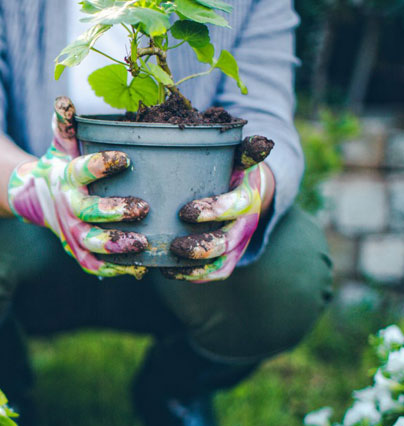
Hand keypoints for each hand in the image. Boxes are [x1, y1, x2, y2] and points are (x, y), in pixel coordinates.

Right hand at [7, 97, 149, 278]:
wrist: (36, 198)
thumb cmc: (61, 166)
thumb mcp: (62, 144)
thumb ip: (66, 124)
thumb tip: (64, 99)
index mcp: (68, 178)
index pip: (83, 170)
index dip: (102, 165)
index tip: (126, 158)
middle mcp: (68, 207)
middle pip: (89, 212)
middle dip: (114, 212)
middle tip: (142, 207)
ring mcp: (72, 232)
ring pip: (92, 243)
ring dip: (117, 245)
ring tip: (143, 242)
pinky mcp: (78, 251)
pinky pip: (94, 264)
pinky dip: (114, 269)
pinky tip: (139, 267)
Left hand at [164, 136, 273, 282]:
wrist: (248, 191)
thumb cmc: (232, 170)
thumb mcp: (239, 157)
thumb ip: (245, 150)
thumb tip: (262, 143)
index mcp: (247, 197)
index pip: (235, 206)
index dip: (213, 211)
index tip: (185, 212)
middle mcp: (245, 224)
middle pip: (227, 242)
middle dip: (201, 247)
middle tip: (174, 246)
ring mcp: (238, 244)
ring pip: (221, 263)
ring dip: (195, 267)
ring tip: (168, 263)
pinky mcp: (229, 258)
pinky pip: (215, 273)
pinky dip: (193, 276)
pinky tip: (169, 272)